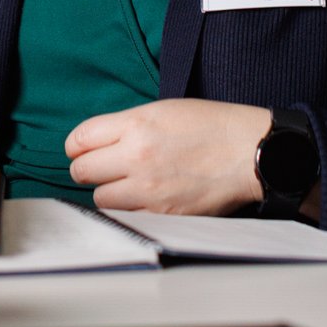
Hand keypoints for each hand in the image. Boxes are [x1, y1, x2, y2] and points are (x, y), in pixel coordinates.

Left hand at [65, 98, 271, 215]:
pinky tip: (142, 199)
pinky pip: (127, 216)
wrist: (249, 152)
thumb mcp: (163, 110)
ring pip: (101, 198)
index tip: (81, 150)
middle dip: (87, 169)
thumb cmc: (211, 126)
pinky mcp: (164, 214)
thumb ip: (127, 126)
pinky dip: (129, 209)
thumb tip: (98, 143)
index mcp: (136, 125)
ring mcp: (149, 189)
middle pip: (82, 171)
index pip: (79, 139)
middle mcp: (137, 157)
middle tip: (99, 169)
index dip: (76, 146)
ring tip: (125, 184)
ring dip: (108, 192)